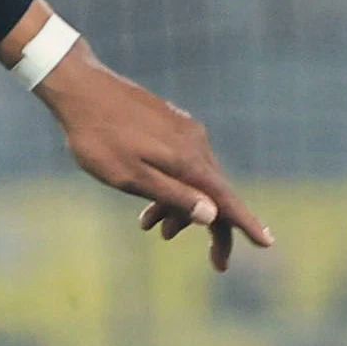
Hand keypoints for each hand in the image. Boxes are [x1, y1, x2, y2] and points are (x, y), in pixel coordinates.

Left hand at [35, 46, 271, 270]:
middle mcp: (195, 143)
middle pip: (213, 192)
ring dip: (179, 205)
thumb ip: (172, 195)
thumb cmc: (98, 138)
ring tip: (147, 225)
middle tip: (202, 257)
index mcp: (188, 160)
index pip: (227, 199)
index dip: (247, 224)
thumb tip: (212, 215)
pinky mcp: (171, 123)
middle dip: (206, 225)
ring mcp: (184, 130)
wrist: (79, 88)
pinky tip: (147, 194)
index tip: (267, 243)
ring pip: (195, 177)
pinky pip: (182, 161)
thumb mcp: (130, 176)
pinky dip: (171, 184)